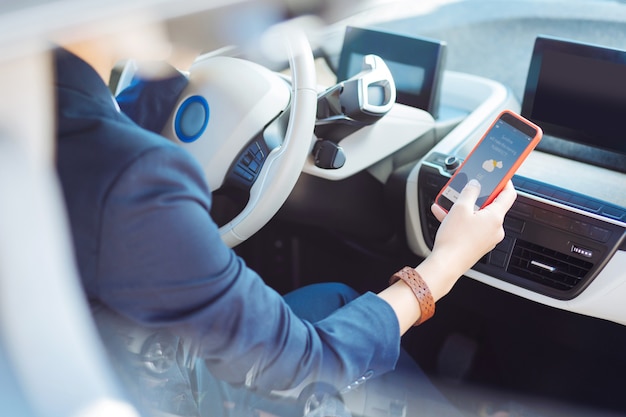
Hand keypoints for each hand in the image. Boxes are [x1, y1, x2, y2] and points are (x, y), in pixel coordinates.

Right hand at [418, 180, 516, 298]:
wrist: (446, 264)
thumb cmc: (454, 240)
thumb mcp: (459, 208)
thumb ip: (469, 192)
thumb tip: (475, 185)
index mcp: (495, 217)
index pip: (508, 194)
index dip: (505, 182)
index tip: (499, 175)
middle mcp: (495, 228)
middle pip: (490, 205)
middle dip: (476, 196)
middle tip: (467, 188)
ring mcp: (487, 238)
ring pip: (478, 216)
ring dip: (464, 208)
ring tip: (449, 202)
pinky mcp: (477, 245)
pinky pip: (472, 227)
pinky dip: (461, 220)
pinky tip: (445, 216)